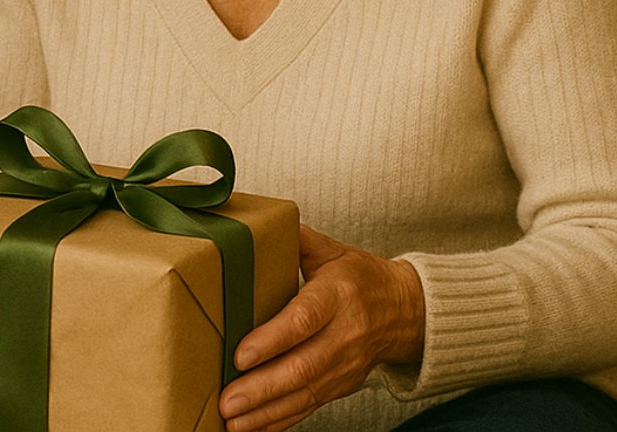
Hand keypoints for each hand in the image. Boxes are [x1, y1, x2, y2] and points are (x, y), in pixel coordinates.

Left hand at [218, 224, 425, 431]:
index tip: (240, 355)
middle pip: (302, 367)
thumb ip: (295, 238)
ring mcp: (346, 366)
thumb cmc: (359, 276)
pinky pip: (310, 407)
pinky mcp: (342, 386)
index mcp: (338, 295)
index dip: (272, 340)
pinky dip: (281, 421)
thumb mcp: (331, 250)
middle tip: (227, 401)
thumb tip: (255, 222)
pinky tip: (253, 429)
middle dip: (262, 388)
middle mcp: (345, 335)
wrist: (406, 310)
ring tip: (233, 422)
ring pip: (305, 394)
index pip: (303, 320)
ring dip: (267, 411)